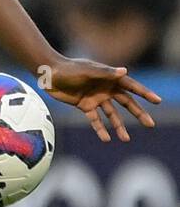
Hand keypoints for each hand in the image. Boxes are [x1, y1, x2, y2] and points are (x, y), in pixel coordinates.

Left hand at [43, 57, 159, 141]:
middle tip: (150, 124)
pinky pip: (95, 120)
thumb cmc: (70, 68)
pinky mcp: (84, 106)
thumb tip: (124, 72)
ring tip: (126, 139)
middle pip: (126, 103)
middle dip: (138, 113)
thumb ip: (105, 72)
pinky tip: (107, 139)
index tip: (157, 101)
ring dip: (119, 126)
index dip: (145, 93)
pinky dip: (100, 129)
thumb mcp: (88, 70)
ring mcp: (96, 98)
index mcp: (110, 78)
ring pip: (112, 114)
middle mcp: (106, 89)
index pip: (132, 87)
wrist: (50, 74)